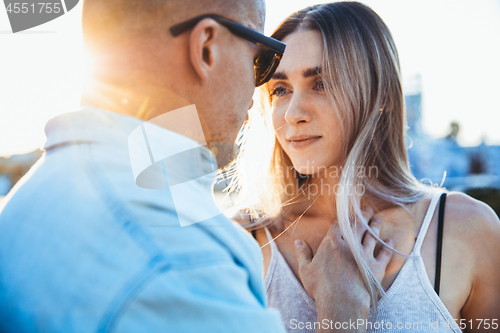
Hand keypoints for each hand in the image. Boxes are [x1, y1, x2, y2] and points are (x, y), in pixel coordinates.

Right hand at [294, 210, 392, 331]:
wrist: (343, 301)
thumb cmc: (322, 287)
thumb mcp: (306, 270)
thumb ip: (303, 254)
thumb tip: (298, 242)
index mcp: (332, 243)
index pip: (339, 224)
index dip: (344, 217)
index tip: (349, 212)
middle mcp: (350, 245)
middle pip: (358, 226)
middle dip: (363, 216)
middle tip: (367, 210)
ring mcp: (365, 255)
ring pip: (372, 236)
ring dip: (375, 227)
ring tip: (378, 220)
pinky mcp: (376, 267)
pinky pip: (384, 254)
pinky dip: (387, 247)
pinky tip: (390, 242)